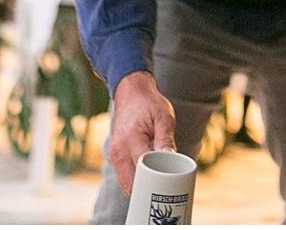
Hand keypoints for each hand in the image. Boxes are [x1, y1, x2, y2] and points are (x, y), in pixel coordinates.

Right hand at [110, 71, 176, 195]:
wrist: (131, 94)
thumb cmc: (149, 104)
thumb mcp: (164, 117)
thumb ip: (165, 138)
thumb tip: (171, 158)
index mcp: (131, 140)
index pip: (142, 171)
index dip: (156, 181)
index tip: (170, 186)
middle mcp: (118, 151)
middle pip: (131, 183)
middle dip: (147, 190)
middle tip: (167, 192)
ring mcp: (114, 155)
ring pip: (126, 183)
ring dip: (141, 188)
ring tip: (160, 188)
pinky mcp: (115, 156)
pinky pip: (124, 176)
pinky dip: (136, 181)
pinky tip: (150, 181)